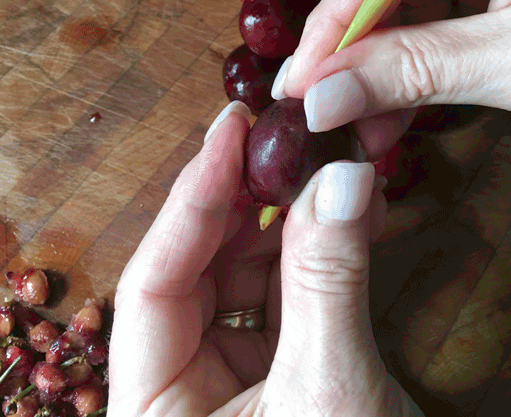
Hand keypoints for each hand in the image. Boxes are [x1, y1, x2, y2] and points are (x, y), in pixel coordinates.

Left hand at [107, 102, 421, 415]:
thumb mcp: (330, 390)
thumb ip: (329, 278)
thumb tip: (344, 176)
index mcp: (154, 412)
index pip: (153, 283)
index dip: (192, 199)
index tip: (229, 131)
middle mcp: (182, 393)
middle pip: (200, 270)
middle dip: (247, 202)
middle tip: (284, 142)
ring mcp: (232, 382)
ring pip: (247, 276)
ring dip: (291, 221)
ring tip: (331, 172)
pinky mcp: (280, 373)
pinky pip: (287, 296)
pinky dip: (316, 253)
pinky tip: (347, 213)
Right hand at [276, 0, 510, 158]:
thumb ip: (419, 72)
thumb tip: (316, 95)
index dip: (343, 14)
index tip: (299, 79)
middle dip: (360, 41)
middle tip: (321, 107)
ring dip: (382, 57)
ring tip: (356, 119)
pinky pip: (443, 4)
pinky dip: (414, 56)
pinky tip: (391, 101)